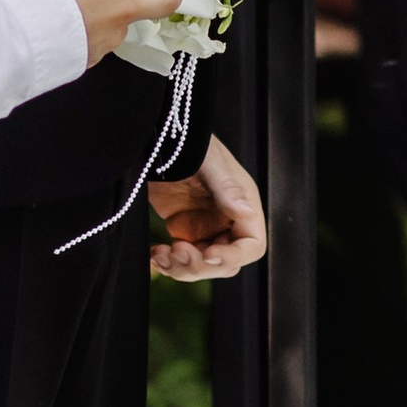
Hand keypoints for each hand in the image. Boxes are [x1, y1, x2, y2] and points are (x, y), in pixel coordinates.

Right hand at [41, 0, 178, 67]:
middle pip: (168, 2)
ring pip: (128, 24)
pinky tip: (75, 31)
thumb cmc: (38, 2)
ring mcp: (115, 35)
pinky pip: (103, 41)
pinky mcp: (101, 54)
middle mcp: (123, 8)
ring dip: (118, 18)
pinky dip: (94, 35)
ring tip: (88, 13)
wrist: (27, 41)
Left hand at [149, 137, 266, 281]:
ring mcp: (207, 228)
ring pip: (203, 266)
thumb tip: (246, 212)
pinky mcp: (186, 230)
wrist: (159, 139)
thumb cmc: (188, 142)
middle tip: (176, 251)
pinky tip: (154, 253)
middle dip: (200, 265)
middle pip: (226, 263)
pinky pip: (183, 259)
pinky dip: (168, 263)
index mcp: (243, 204)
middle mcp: (229, 220)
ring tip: (160, 254)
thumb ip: (227, 187)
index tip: (206, 253)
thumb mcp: (208, 161)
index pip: (251, 245)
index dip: (232, 256)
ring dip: (181, 268)